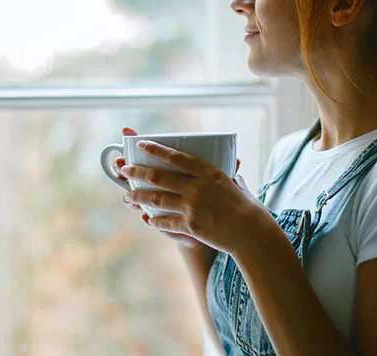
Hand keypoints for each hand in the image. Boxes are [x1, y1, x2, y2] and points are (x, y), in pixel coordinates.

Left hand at [120, 139, 265, 253]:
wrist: (253, 234)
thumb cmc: (248, 208)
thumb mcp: (236, 184)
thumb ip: (227, 175)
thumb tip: (231, 165)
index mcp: (208, 172)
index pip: (175, 156)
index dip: (155, 149)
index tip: (140, 144)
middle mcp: (197, 187)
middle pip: (159, 176)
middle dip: (137, 172)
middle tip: (123, 170)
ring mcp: (192, 206)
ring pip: (156, 199)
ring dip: (138, 196)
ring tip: (126, 196)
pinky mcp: (191, 226)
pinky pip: (166, 222)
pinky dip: (155, 220)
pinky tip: (147, 219)